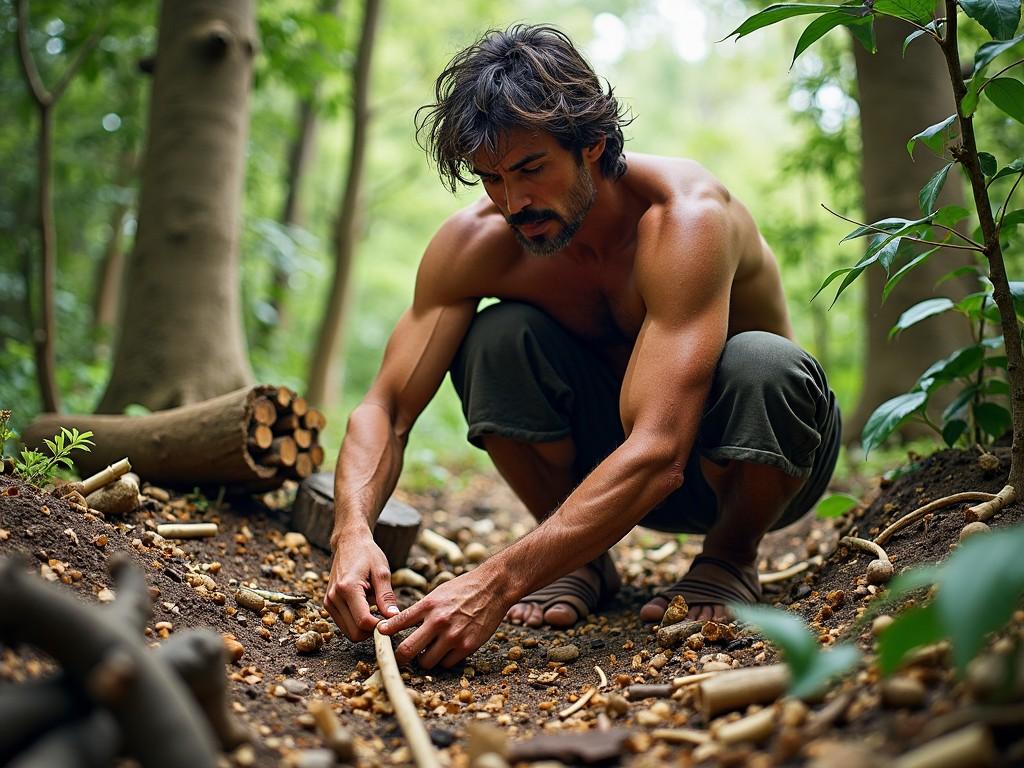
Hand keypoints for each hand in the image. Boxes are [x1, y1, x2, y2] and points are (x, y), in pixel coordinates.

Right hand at [323, 528, 398, 642]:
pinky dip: (356, 622)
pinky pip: (344, 624)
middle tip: (385, 617)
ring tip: (374, 607)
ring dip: (364, 627)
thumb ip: (387, 596)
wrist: (349, 543)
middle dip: (371, 630)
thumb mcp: (382, 572)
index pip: (363, 622)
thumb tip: (393, 617)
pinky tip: (365, 606)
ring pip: (349, 632)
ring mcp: (329, 602)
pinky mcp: (328, 604)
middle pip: (354, 633)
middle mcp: (334, 597)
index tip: (391, 621)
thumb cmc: (367, 554)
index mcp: (347, 588)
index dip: (379, 627)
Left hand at [378, 566, 511, 668]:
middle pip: (407, 651)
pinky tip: (448, 649)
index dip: (384, 634)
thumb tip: (398, 625)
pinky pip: (447, 663)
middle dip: (401, 657)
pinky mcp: (467, 646)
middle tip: (400, 658)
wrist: (493, 587)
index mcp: (428, 605)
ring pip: (427, 662)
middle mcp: (438, 621)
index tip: (380, 638)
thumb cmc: (463, 589)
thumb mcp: (437, 594)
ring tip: (429, 651)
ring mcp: (453, 636)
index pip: (397, 623)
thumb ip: (420, 611)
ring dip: (425, 659)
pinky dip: (444, 660)